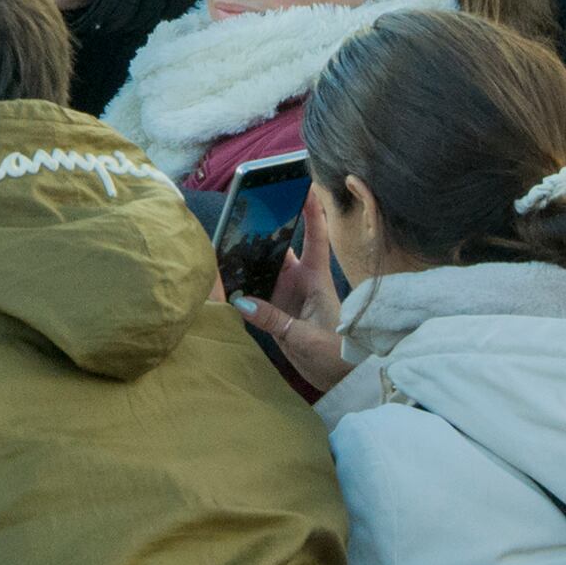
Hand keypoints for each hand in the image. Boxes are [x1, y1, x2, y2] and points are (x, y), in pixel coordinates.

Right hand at [232, 192, 351, 391]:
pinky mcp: (277, 313)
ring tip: (225, 241)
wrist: (342, 380)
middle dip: (264, 229)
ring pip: (265, 268)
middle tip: (243, 210)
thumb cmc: (338, 353)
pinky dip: (242, 287)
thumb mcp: (306, 337)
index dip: (311, 210)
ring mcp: (288, 296)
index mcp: (317, 278)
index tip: (303, 184)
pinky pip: (256, 294)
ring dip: (249, 259)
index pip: (316, 237)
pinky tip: (224, 279)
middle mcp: (300, 281)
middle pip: (280, 248)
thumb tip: (241, 301)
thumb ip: (274, 319)